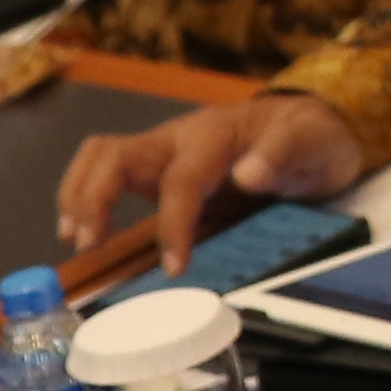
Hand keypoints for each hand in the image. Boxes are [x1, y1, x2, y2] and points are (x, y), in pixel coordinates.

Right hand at [58, 93, 369, 272]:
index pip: (181, 181)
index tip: (174, 266)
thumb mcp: (313, 142)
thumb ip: (282, 154)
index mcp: (215, 134)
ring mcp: (165, 148)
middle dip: (93, 198)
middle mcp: (179, 136)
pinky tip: (86, 229)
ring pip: (101, 158)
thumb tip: (248, 175)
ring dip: (79, 194)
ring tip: (75, 238)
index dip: (172, 225)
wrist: (315, 123)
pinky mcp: (160, 164)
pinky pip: (110, 171)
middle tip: (88, 243)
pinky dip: (87, 196)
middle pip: (115, 156)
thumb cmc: (312, 135)